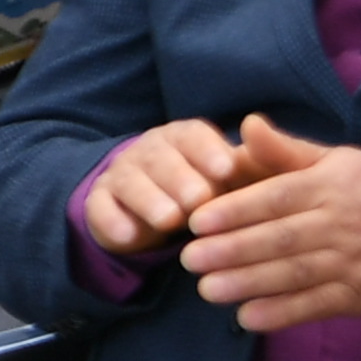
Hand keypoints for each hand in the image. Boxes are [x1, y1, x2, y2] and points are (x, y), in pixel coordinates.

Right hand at [78, 117, 247, 261]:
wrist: (164, 212)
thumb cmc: (217, 191)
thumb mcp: (244, 176)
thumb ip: (260, 155)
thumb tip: (258, 124)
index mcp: (185, 138)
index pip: (193, 136)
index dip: (208, 151)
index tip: (227, 170)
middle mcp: (149, 152)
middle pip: (160, 159)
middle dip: (179, 178)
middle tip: (200, 199)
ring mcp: (122, 176)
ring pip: (130, 182)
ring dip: (149, 200)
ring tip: (169, 220)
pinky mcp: (100, 204)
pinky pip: (100, 208)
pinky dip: (112, 221)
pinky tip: (128, 236)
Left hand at [185, 116, 360, 332]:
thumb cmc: (355, 191)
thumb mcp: (327, 161)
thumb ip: (281, 150)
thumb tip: (247, 124)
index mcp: (331, 186)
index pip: (278, 198)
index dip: (236, 210)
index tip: (195, 221)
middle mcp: (344, 224)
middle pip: (282, 239)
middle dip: (232, 250)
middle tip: (189, 258)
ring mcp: (353, 262)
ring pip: (296, 274)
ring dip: (249, 284)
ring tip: (206, 288)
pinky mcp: (358, 294)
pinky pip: (317, 305)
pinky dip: (282, 313)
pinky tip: (246, 317)